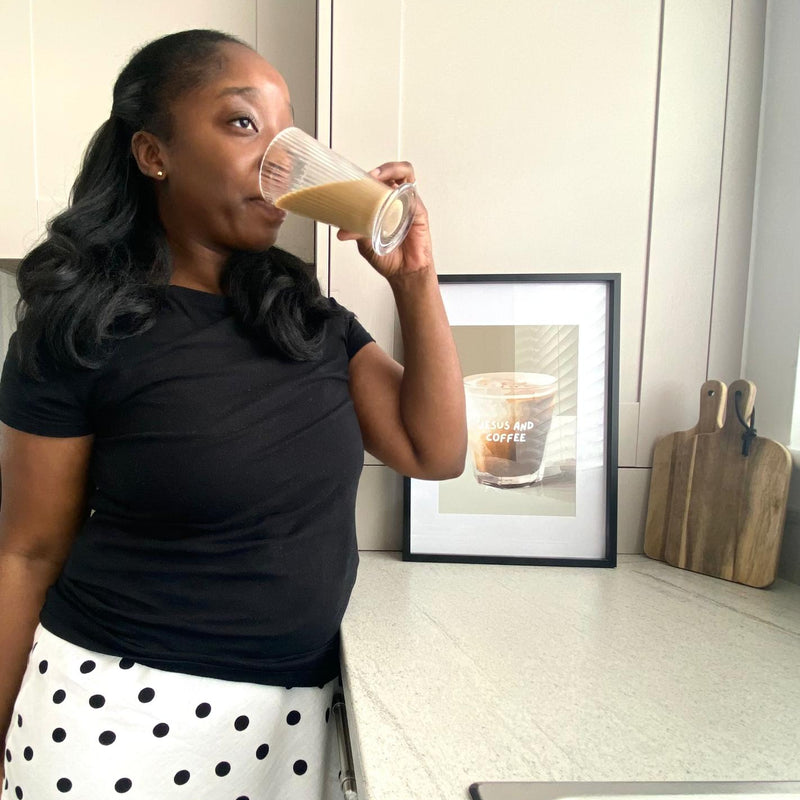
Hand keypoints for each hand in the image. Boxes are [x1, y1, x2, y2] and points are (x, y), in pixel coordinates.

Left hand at [336, 161, 433, 280]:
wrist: (404, 273)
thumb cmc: (388, 256)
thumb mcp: (365, 243)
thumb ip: (356, 232)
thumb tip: (341, 231)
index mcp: (383, 205)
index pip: (379, 180)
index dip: (371, 174)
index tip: (358, 177)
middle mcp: (397, 201)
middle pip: (394, 172)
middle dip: (383, 168)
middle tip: (371, 175)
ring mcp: (409, 205)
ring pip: (406, 176)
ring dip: (393, 171)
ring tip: (380, 177)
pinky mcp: (419, 213)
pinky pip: (413, 198)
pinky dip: (403, 195)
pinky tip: (394, 200)